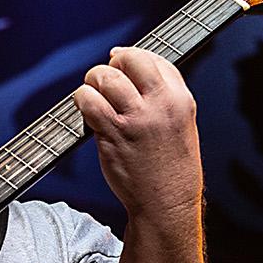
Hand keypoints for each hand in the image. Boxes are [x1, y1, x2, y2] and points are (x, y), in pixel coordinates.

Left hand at [73, 47, 202, 220]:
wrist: (166, 204)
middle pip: (130, 60)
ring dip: (92, 81)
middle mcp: (161, 104)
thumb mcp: (181, 125)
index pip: (155, 59)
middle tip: (104, 79)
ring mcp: (137, 118)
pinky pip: (89, 101)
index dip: (132, 58)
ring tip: (92, 94)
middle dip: (111, 64)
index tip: (120, 64)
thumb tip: (130, 71)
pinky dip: (82, 100)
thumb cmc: (170, 168)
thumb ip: (161, 98)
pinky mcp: (114, 133)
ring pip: (105, 77)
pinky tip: (86, 109)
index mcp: (181, 99)